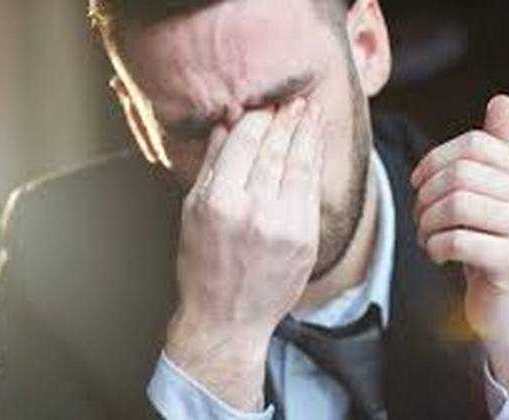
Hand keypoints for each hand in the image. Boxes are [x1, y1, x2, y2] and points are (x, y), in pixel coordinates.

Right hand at [166, 98, 324, 410]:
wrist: (227, 318)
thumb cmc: (202, 265)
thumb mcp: (192, 213)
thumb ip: (212, 165)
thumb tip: (227, 124)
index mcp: (218, 202)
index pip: (244, 144)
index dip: (257, 119)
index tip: (263, 106)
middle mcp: (252, 211)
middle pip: (274, 151)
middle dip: (286, 120)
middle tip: (294, 100)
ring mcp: (284, 226)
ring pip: (299, 166)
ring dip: (307, 134)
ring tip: (310, 111)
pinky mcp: (305, 239)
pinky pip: (312, 191)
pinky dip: (315, 163)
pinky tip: (316, 145)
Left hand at [411, 95, 508, 389]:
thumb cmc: (491, 245)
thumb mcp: (493, 196)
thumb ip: (497, 152)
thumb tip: (500, 99)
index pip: (473, 144)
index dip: (434, 161)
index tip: (418, 184)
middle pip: (459, 174)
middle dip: (425, 198)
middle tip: (420, 220)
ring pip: (455, 205)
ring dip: (426, 224)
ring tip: (427, 239)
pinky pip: (457, 240)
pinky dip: (435, 248)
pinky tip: (438, 257)